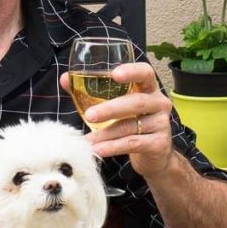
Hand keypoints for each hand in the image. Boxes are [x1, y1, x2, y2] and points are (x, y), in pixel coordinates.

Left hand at [60, 63, 175, 178]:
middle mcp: (159, 103)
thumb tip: (65, 79)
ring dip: (106, 134)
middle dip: (111, 109)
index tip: (115, 74)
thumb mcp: (115, 106)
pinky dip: (113, 147)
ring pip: (131, 126)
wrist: (154, 156)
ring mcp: (161, 124)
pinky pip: (133, 143)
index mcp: (148, 88)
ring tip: (88, 140)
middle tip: (90, 115)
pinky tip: (99, 150)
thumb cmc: (131, 123)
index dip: (132, 71)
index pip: (145, 73)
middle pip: (137, 102)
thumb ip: (92, 92)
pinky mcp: (158, 143)